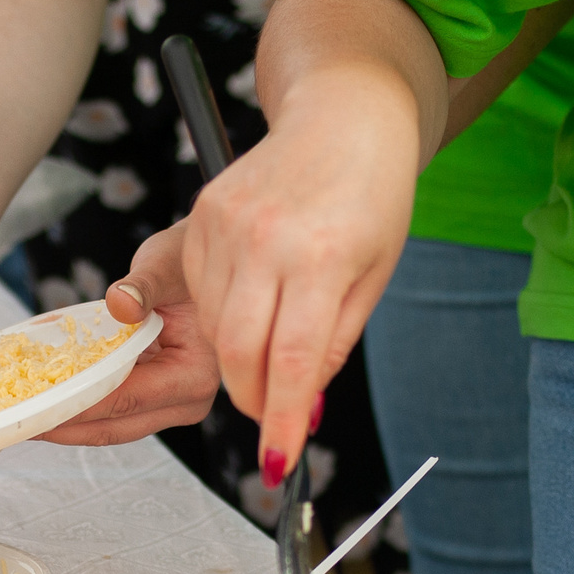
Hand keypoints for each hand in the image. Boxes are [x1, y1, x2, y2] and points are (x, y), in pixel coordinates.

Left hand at [38, 226, 218, 445]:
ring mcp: (170, 407)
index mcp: (195, 375)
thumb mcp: (165, 265)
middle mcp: (187, 401)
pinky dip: (76, 408)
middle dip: (62, 427)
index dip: (77, 406)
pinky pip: (109, 412)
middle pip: (114, 426)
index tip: (36, 407)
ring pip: (109, 428)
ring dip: (64, 424)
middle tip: (14, 423)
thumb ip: (143, 286)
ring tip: (20, 418)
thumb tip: (120, 304)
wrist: (199, 267)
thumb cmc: (185, 262)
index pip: (126, 399)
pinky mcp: (152, 402)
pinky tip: (42, 402)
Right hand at [179, 69, 417, 486]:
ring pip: (214, 329)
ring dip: (241, 355)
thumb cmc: (372, 193)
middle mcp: (266, 241)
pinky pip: (199, 294)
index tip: (279, 461)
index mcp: (323, 257)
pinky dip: (223, 315)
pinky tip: (254, 297)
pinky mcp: (200, 219)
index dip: (283, 419)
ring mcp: (224, 227)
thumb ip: (334, 344)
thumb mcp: (374, 275)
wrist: (343, 112)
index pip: (293, 360)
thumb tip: (304, 408)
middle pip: (237, 353)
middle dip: (253, 398)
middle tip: (275, 411)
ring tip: (274, 336)